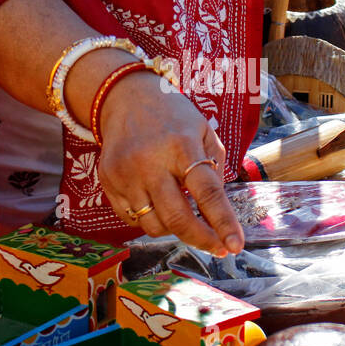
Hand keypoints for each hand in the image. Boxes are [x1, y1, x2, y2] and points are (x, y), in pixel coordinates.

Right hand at [96, 72, 244, 256]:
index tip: (236, 245)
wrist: (124, 97)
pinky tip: (159, 202)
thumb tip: (216, 209)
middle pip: (178, 218)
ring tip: (185, 215)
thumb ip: (214, 168)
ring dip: (175, 229)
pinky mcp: (109, 183)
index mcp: (182, 146)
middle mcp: (151, 162)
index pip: (207, 192)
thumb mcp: (204, 130)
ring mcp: (126, 175)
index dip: (223, 222)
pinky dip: (151, 219)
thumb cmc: (173, 116)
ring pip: (154, 225)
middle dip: (202, 240)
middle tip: (218, 248)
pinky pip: (133, 219)